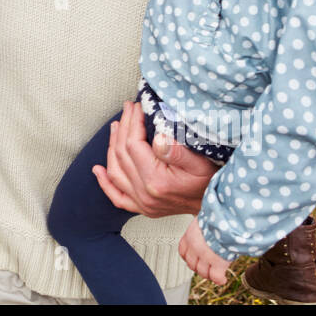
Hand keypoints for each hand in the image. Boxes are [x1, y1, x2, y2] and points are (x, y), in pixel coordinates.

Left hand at [91, 101, 220, 216]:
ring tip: (116, 127)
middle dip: (123, 128)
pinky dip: (105, 183)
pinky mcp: (143, 208)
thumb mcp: (201, 162)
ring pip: (116, 171)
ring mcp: (142, 203)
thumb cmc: (211, 182)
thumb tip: (158, 137)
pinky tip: (98, 170)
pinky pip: (117, 197)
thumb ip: (178, 150)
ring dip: (112, 147)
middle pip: (122, 155)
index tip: (137, 107)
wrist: (217, 206)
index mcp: (156, 181)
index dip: (133, 122)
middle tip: (127, 109)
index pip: (133, 145)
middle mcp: (145, 194)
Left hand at [179, 218, 229, 285]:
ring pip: (202, 272)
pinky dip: (219, 279)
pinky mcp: (217, 262)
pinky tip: (222, 279)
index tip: (196, 259)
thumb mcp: (206, 219)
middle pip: (192, 265)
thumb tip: (208, 230)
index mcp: (190, 235)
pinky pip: (215, 277)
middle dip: (199, 268)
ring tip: (216, 272)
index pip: (183, 252)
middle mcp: (194, 247)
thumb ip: (203, 229)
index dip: (189, 258)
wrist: (228, 216)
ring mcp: (205, 256)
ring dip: (209, 274)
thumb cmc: (219, 215)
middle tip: (208, 267)